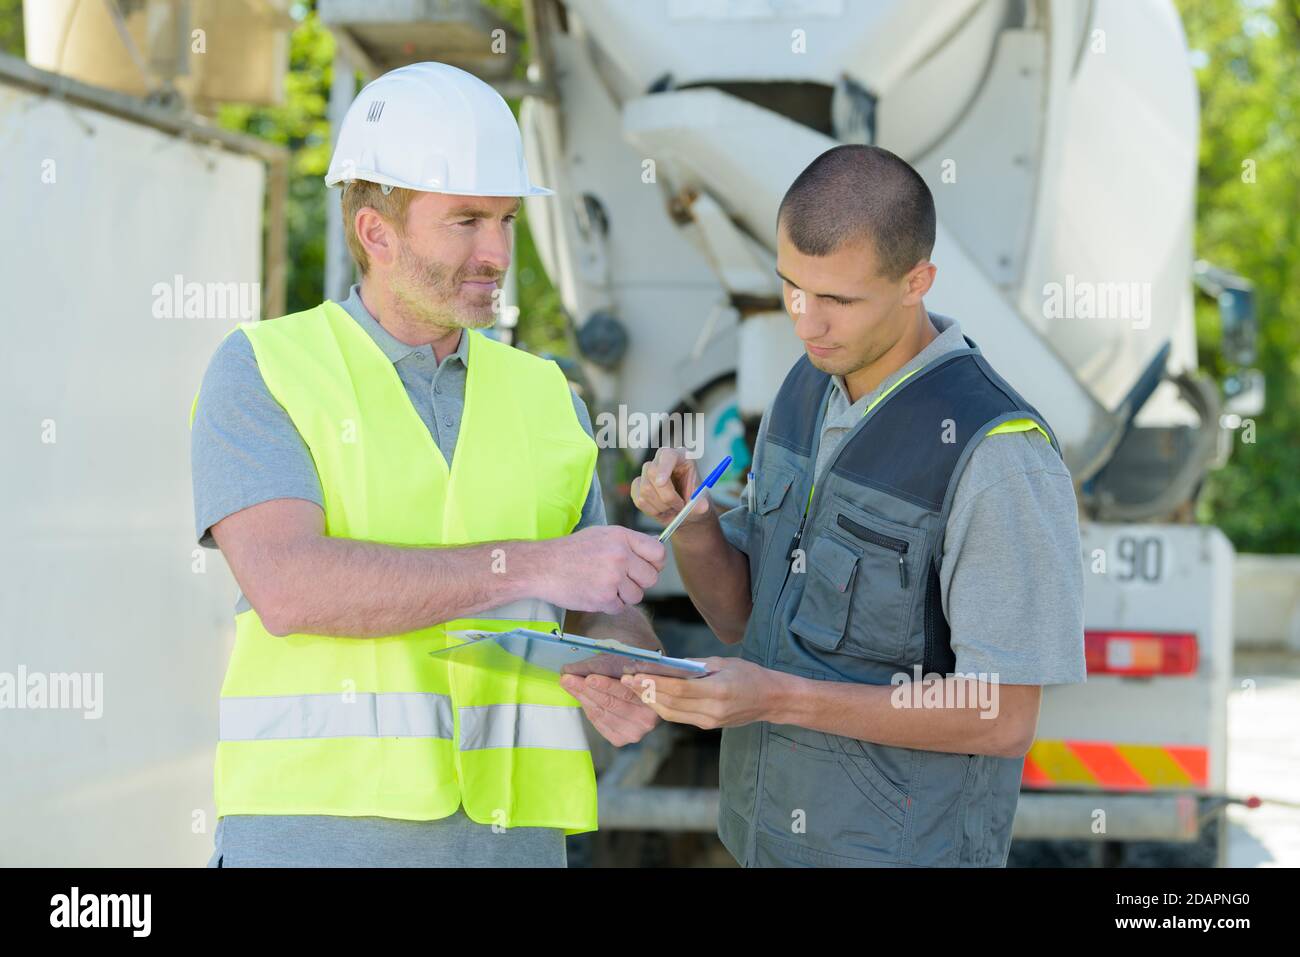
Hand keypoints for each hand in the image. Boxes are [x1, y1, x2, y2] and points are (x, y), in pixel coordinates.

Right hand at [534, 526, 665, 614]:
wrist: (543, 566)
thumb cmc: (572, 550)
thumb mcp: (602, 535)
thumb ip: (628, 543)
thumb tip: (655, 555)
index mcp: (621, 537)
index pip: (658, 553)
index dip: (656, 563)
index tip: (647, 567)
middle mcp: (620, 556)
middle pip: (651, 578)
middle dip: (639, 582)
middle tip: (622, 580)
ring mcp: (612, 578)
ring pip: (637, 595)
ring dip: (624, 595)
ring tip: (604, 585)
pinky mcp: (603, 598)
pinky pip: (620, 607)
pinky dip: (609, 605)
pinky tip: (595, 593)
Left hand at [560, 673, 659, 745]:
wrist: (642, 686)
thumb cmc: (632, 670)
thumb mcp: (625, 663)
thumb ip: (605, 665)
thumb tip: (575, 667)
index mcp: (655, 698)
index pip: (628, 691)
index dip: (608, 685)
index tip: (589, 678)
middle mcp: (648, 718)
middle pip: (612, 703)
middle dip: (588, 690)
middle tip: (569, 678)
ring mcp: (635, 731)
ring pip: (603, 713)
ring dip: (583, 697)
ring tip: (568, 683)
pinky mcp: (622, 738)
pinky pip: (599, 722)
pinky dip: (587, 707)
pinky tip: (579, 695)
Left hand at [621, 657, 783, 729]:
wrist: (771, 700)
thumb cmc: (749, 675)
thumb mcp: (724, 662)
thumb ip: (694, 665)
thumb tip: (666, 665)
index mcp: (718, 691)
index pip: (678, 689)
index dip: (653, 683)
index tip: (634, 675)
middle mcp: (712, 710)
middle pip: (670, 703)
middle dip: (645, 692)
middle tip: (626, 680)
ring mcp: (710, 721)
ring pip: (671, 713)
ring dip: (650, 701)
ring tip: (633, 688)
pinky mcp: (708, 725)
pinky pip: (679, 717)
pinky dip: (662, 706)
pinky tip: (651, 696)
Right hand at [630, 447, 710, 530]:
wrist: (685, 512)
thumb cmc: (694, 501)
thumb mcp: (702, 503)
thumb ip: (701, 504)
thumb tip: (702, 506)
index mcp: (680, 457)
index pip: (668, 455)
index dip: (663, 468)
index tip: (661, 483)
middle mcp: (661, 460)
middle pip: (652, 472)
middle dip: (666, 495)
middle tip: (679, 507)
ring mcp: (647, 472)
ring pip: (645, 489)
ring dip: (661, 505)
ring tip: (672, 508)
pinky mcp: (637, 486)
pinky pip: (639, 499)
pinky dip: (652, 510)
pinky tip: (662, 510)